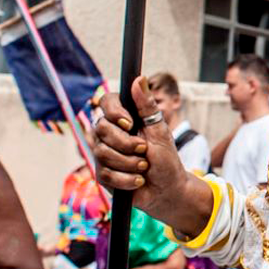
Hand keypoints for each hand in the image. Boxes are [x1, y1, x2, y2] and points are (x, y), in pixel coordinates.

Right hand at [91, 77, 207, 228]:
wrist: (168, 189)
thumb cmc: (167, 158)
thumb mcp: (160, 130)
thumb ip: (147, 106)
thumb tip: (139, 78)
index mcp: (124, 118)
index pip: (106, 102)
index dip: (114, 112)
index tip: (130, 123)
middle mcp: (110, 134)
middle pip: (101, 129)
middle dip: (127, 143)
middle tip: (144, 150)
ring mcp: (104, 154)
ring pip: (102, 153)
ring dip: (130, 163)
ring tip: (144, 166)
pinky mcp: (103, 175)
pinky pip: (105, 174)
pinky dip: (127, 179)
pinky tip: (138, 180)